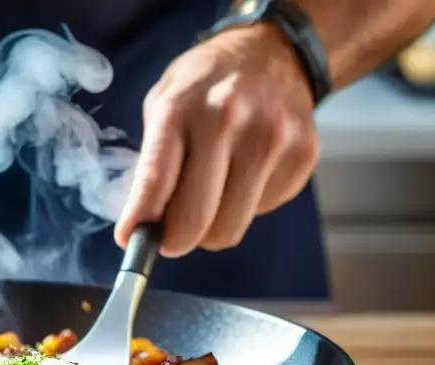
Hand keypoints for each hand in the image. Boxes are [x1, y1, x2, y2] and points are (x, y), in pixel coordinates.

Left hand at [115, 25, 320, 256]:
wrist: (274, 52)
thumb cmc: (205, 86)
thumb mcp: (163, 105)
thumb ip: (152, 163)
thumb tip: (144, 228)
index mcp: (181, 108)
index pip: (156, 182)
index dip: (141, 224)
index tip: (132, 242)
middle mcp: (228, 120)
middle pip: (196, 221)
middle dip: (176, 239)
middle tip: (170, 234)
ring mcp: (272, 137)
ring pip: (229, 228)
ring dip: (212, 227)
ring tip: (211, 194)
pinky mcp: (302, 154)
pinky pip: (261, 212)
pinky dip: (246, 205)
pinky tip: (246, 173)